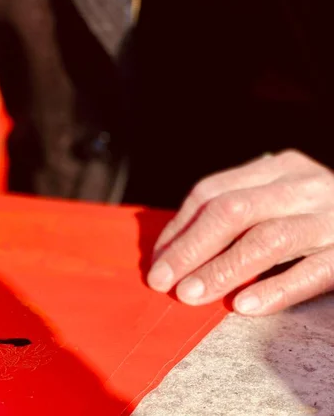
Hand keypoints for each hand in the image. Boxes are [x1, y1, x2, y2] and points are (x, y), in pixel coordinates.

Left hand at [147, 150, 333, 315]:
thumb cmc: (315, 214)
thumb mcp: (278, 198)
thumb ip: (238, 210)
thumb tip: (174, 248)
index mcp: (278, 168)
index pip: (213, 191)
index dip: (179, 225)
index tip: (158, 257)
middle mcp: (304, 186)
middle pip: (232, 211)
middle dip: (190, 248)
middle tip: (161, 280)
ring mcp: (331, 218)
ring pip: (267, 239)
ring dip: (222, 269)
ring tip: (190, 295)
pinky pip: (312, 271)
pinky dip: (275, 289)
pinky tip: (245, 306)